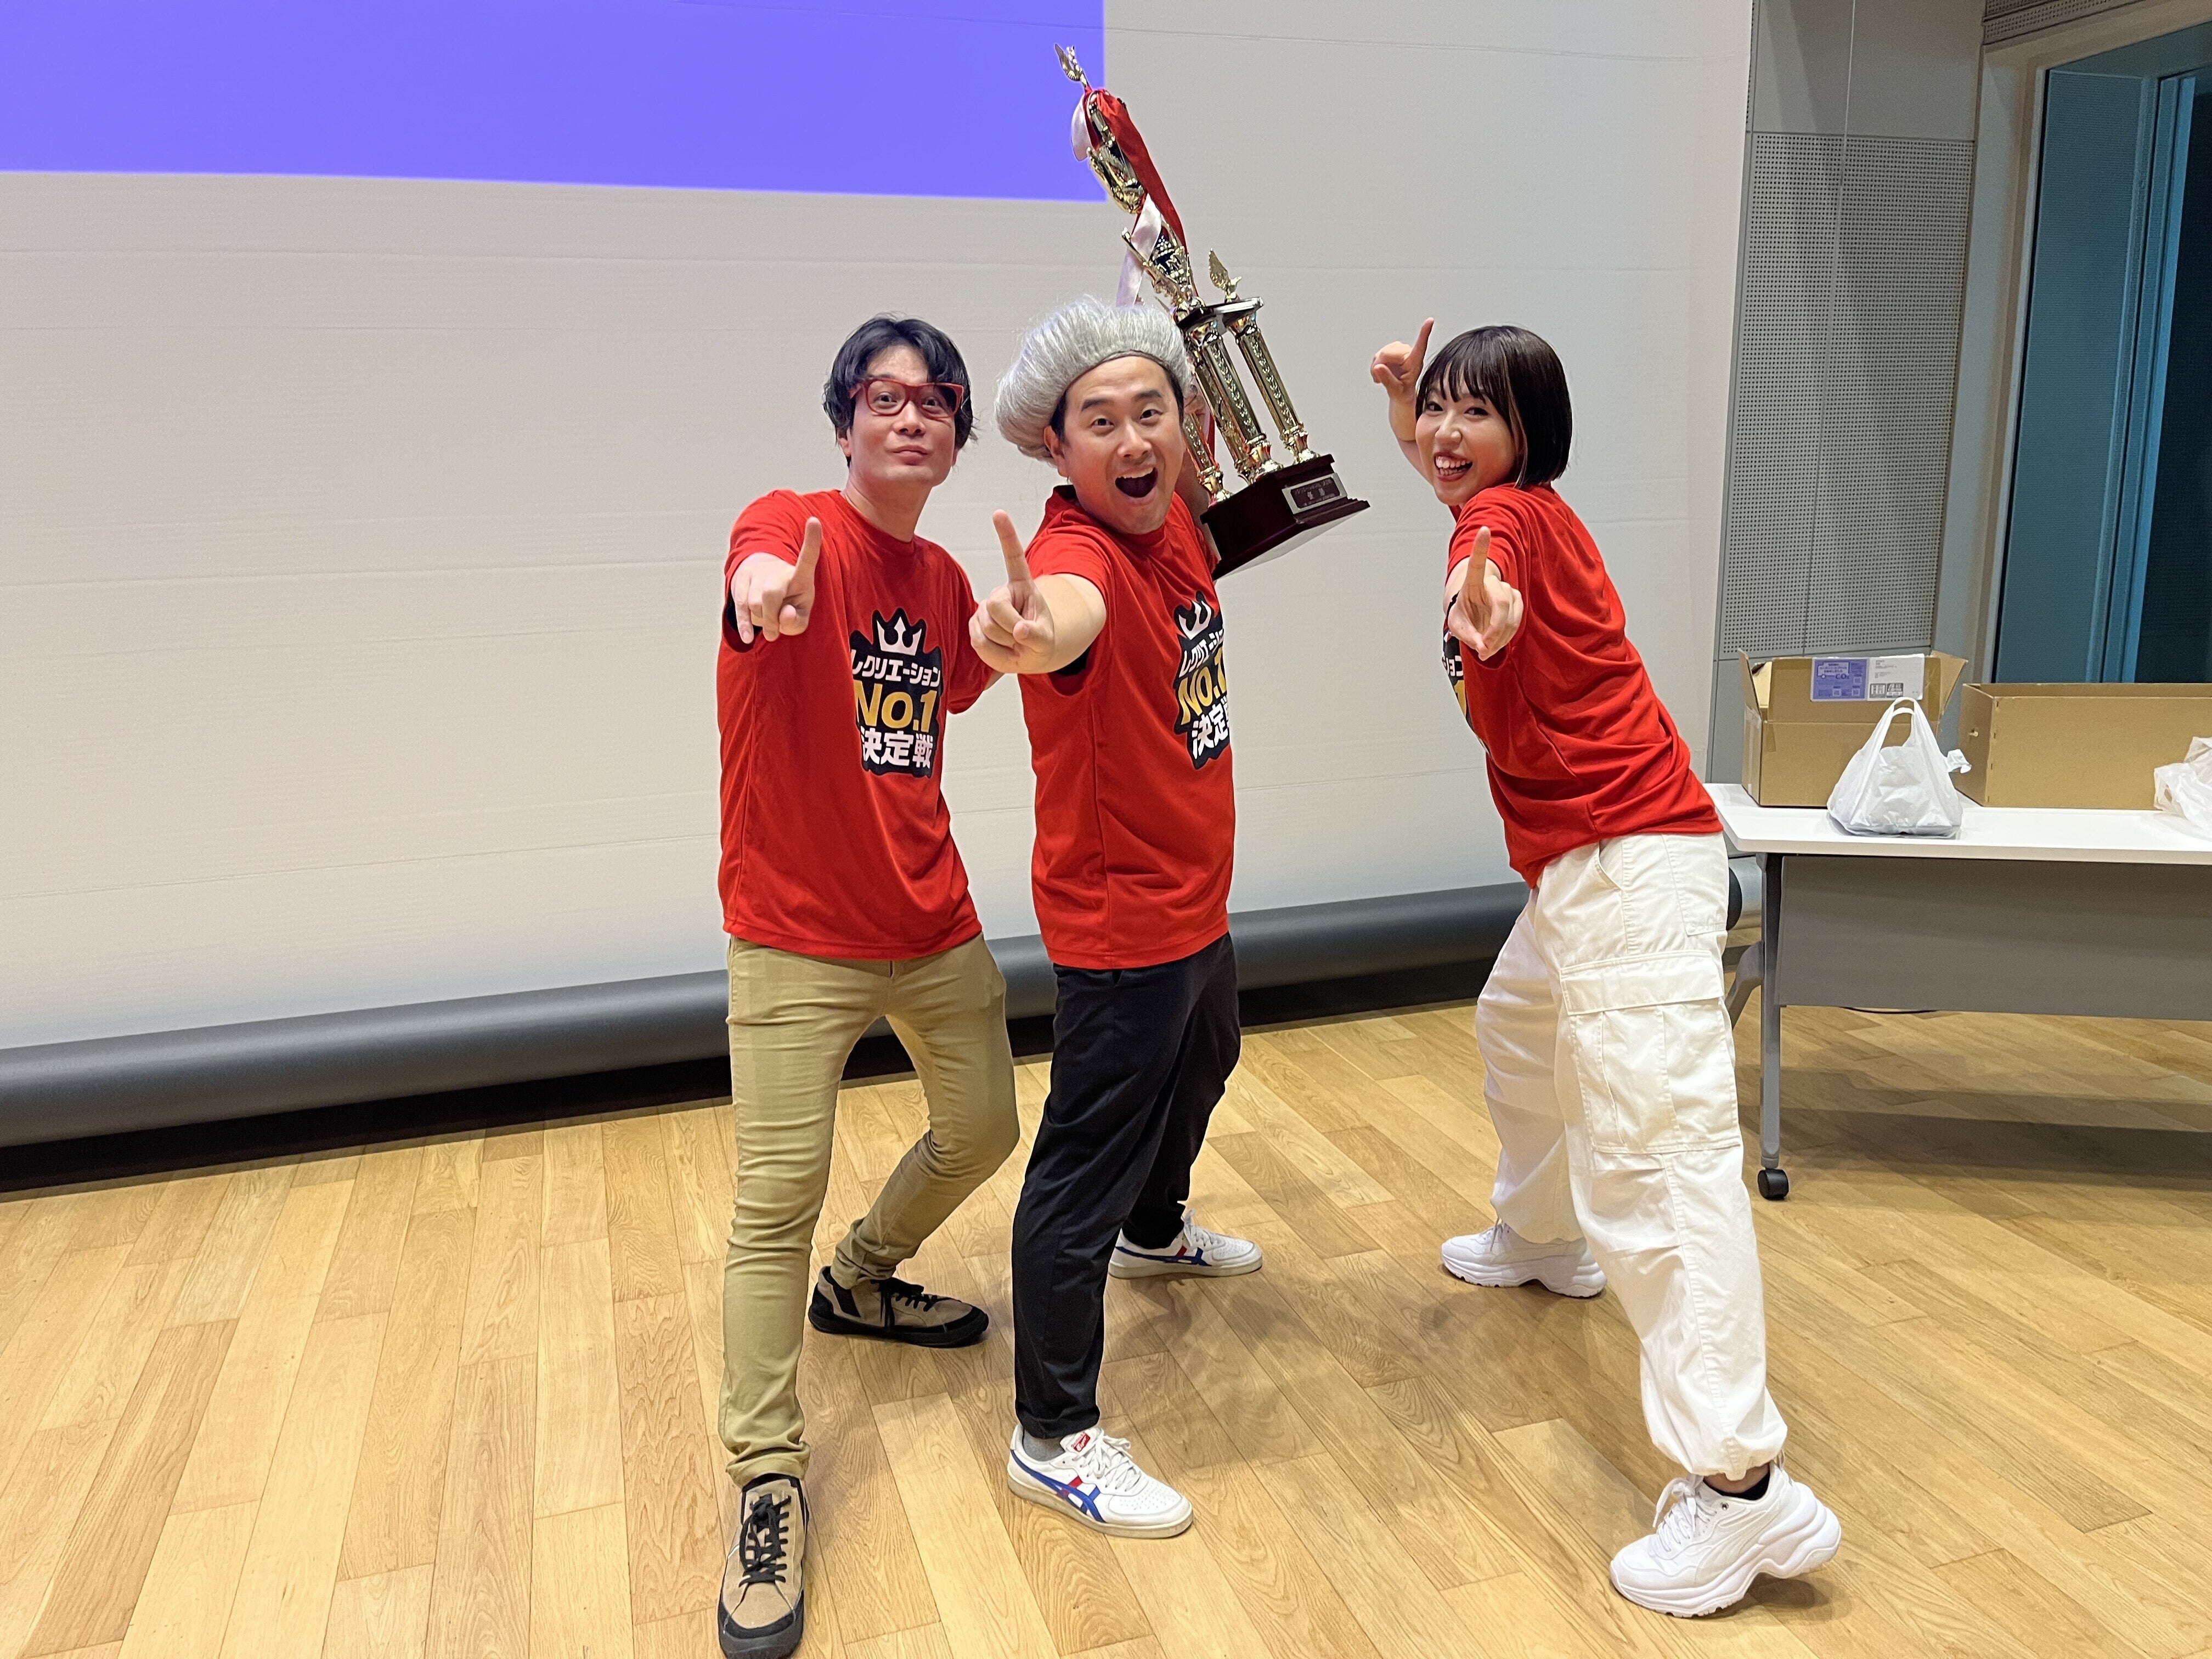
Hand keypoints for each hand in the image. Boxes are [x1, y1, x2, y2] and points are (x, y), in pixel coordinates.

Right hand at [729, 516, 822, 643]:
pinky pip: (738, 608)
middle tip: (775, 632)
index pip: (807, 558)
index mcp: (799, 575)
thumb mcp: (801, 616)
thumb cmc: (791, 603)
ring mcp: (756, 575)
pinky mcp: (738, 584)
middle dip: (771, 618)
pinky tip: (749, 637)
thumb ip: (797, 621)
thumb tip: (783, 615)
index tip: (814, 520)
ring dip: (761, 621)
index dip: (811, 541)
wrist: (765, 591)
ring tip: (768, 619)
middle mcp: (776, 570)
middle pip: (769, 594)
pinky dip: (745, 626)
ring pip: (752, 604)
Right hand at [969, 511, 1054, 673]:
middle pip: (995, 607)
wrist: (1027, 655)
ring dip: (1003, 644)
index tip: (998, 513)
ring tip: (1013, 644)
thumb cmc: (1039, 642)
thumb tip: (1020, 631)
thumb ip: (1037, 636)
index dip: (1006, 536)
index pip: (1013, 558)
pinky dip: (993, 653)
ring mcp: (985, 609)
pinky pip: (978, 642)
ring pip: (986, 627)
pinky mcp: (973, 625)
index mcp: (1023, 587)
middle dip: (1010, 628)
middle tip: (1021, 638)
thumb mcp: (1046, 641)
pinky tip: (1001, 649)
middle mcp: (1001, 593)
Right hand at [1370, 317, 1433, 408]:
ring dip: (1376, 367)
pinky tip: (1380, 373)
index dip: (1424, 333)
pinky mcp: (1390, 351)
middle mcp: (1407, 353)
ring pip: (1381, 353)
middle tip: (1379, 379)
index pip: (1420, 345)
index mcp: (1415, 362)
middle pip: (1388, 352)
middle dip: (1380, 365)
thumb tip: (1378, 367)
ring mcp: (1398, 351)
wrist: (1400, 394)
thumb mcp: (1396, 391)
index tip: (1430, 321)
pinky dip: (1375, 366)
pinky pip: (1377, 355)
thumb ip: (1388, 380)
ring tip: (1381, 378)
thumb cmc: (1403, 393)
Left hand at [1448, 529, 1522, 660]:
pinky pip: (1517, 620)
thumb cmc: (1463, 615)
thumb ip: (1468, 636)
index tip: (1484, 529)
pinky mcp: (1516, 599)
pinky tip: (1497, 642)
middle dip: (1495, 630)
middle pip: (1501, 604)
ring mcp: (1506, 590)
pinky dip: (1507, 636)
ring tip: (1487, 648)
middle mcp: (1491, 582)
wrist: (1473, 615)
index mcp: (1472, 583)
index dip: (1482, 547)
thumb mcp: (1457, 626)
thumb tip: (1483, 647)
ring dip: (1501, 637)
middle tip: (1484, 648)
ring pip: (1511, 615)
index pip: (1477, 563)